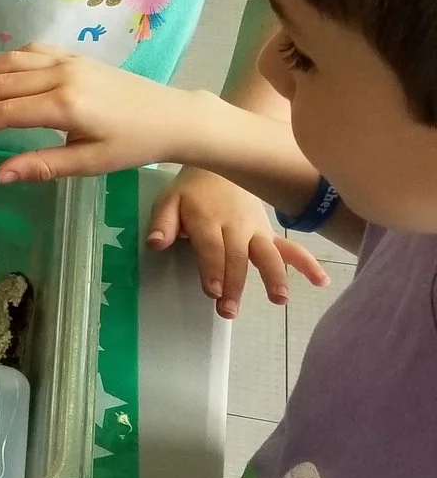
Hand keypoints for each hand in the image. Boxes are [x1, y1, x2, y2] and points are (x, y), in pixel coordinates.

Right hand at [0, 46, 203, 181]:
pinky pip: (27, 52)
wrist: (172, 116)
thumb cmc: (134, 145)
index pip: (4, 112)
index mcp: (66, 105)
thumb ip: (42, 166)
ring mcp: (67, 60)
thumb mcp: (90, 164)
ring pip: (8, 62)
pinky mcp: (72, 55)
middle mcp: (61, 75)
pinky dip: (0, 62)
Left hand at [153, 167, 327, 318]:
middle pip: (238, 257)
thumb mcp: (168, 201)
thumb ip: (162, 223)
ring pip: (269, 254)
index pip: (212, 247)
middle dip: (235, 284)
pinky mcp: (270, 234)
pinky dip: (307, 264)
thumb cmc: (190, 191)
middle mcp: (237, 226)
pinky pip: (291, 248)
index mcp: (208, 219)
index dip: (213, 268)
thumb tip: (155, 243)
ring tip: (279, 299)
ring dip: (275, 276)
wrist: (221, 167)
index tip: (213, 291)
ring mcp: (257, 230)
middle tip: (230, 310)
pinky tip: (322, 282)